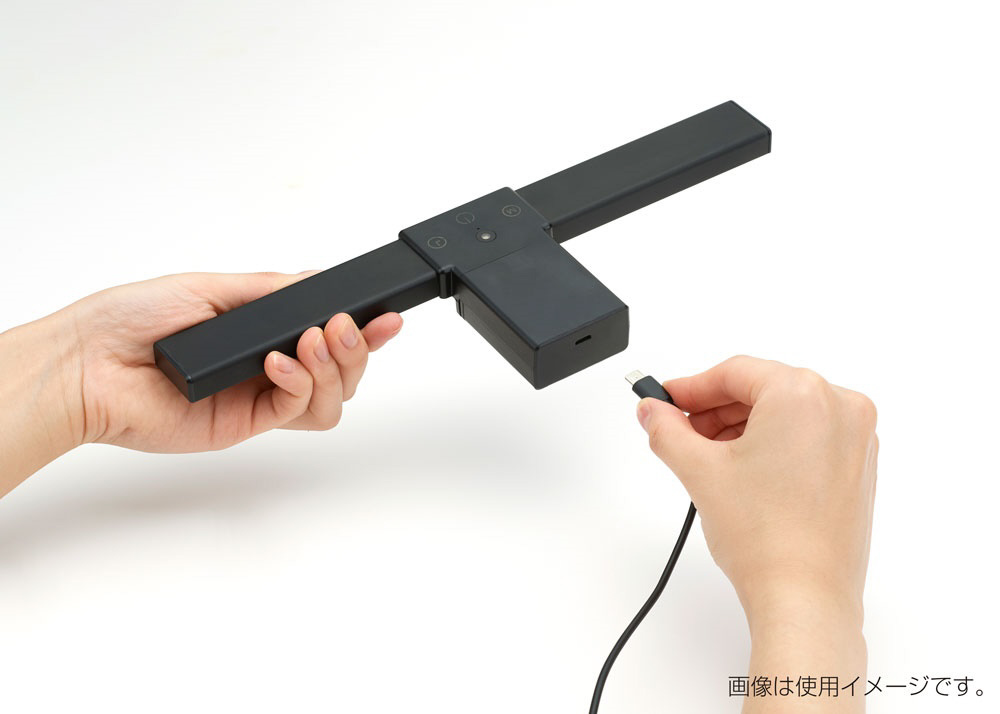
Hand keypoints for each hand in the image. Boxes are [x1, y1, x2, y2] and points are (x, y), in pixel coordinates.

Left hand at [0, 271, 401, 495]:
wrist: (88, 363)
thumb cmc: (131, 319)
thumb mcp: (211, 287)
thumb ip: (270, 290)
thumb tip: (316, 281)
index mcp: (262, 332)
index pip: (329, 335)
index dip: (364, 330)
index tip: (387, 315)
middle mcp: (268, 367)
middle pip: (342, 371)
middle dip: (356, 347)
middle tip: (345, 326)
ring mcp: (259, 398)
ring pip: (331, 399)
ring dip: (335, 368)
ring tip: (313, 341)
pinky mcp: (246, 425)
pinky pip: (297, 411)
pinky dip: (300, 384)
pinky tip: (278, 362)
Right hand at [637, 356, 877, 710]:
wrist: (805, 599)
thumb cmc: (767, 539)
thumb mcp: (699, 471)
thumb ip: (666, 430)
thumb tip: (652, 412)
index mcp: (804, 395)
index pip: (734, 373)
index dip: (690, 387)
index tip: (665, 401)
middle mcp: (840, 408)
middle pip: (761, 389)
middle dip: (715, 410)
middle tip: (678, 430)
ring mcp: (856, 439)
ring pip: (785, 413)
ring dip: (741, 427)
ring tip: (705, 457)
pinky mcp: (859, 468)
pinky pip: (808, 436)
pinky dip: (773, 444)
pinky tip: (741, 470)